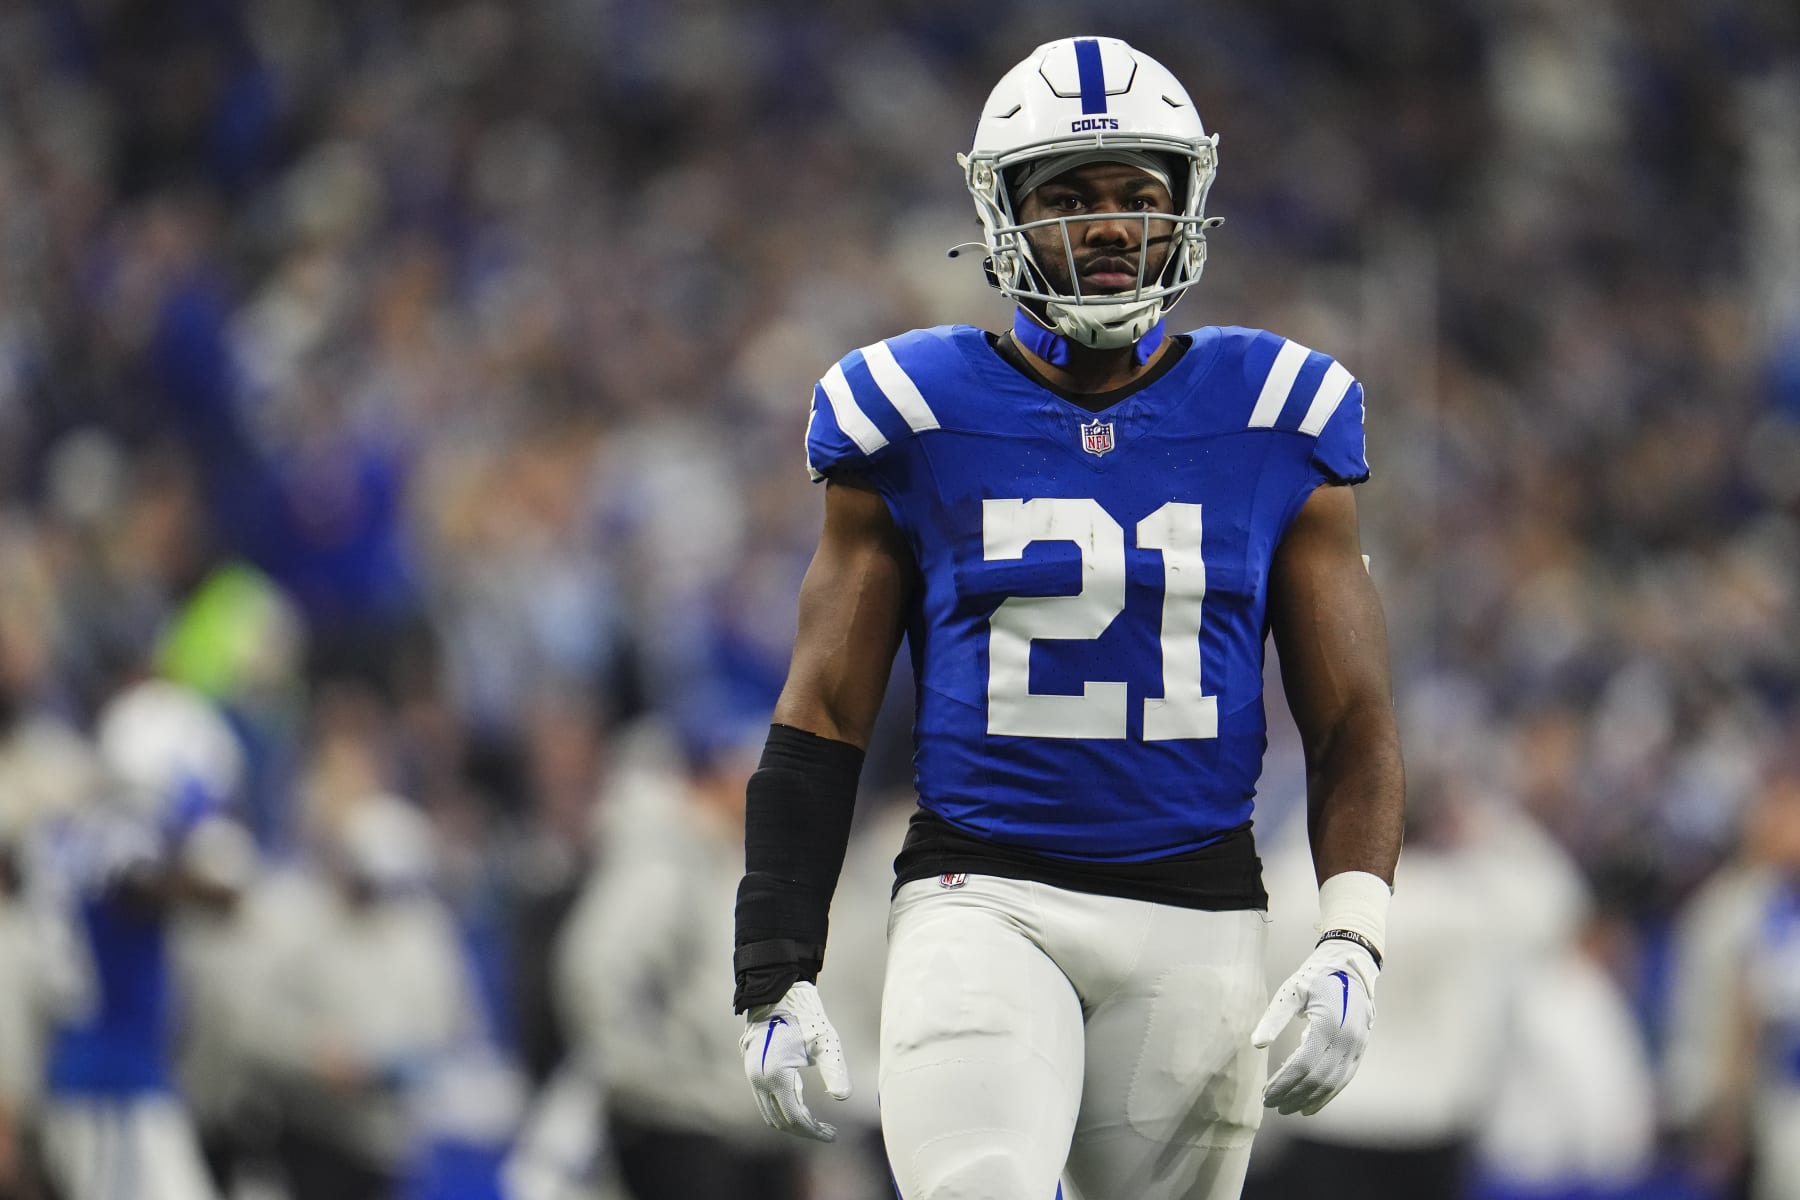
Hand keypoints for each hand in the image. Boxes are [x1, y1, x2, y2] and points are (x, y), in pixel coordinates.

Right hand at [740, 981, 850, 1140]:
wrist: (779, 994)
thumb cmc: (806, 1016)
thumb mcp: (826, 1042)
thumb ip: (835, 1071)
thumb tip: (844, 1098)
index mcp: (776, 1074)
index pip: (794, 1117)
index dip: (814, 1131)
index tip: (832, 1135)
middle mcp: (759, 1078)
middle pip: (780, 1120)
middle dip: (805, 1130)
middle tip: (828, 1131)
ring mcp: (752, 1075)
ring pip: (770, 1114)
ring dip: (793, 1122)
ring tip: (816, 1122)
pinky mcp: (751, 1070)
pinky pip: (765, 1101)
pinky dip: (783, 1109)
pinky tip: (802, 1106)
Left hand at [1251, 938, 1377, 1114]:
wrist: (1351, 965)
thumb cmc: (1317, 976)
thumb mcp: (1292, 990)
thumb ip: (1274, 1018)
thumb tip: (1257, 1044)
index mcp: (1328, 1025)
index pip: (1302, 1065)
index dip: (1283, 1083)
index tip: (1266, 1095)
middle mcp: (1346, 1040)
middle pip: (1317, 1079)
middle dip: (1293, 1095)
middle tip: (1271, 1104)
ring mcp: (1356, 1047)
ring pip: (1332, 1083)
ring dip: (1309, 1099)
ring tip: (1288, 1108)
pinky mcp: (1360, 1050)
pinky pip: (1344, 1079)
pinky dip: (1327, 1095)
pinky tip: (1312, 1105)